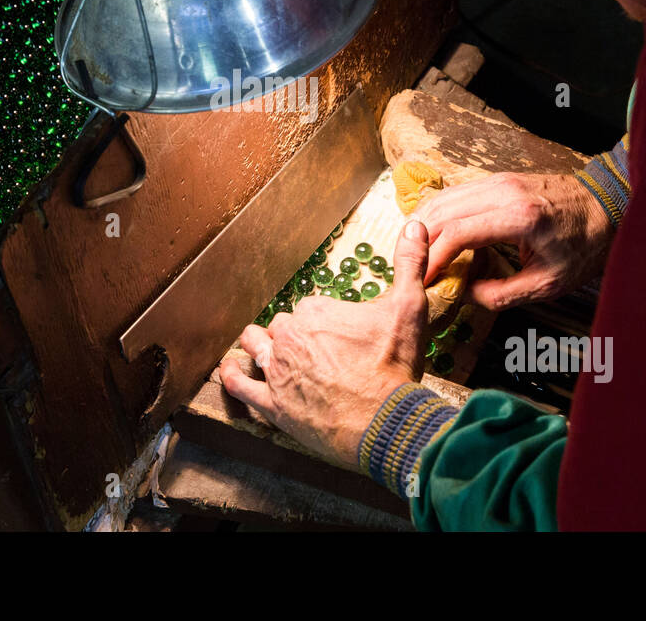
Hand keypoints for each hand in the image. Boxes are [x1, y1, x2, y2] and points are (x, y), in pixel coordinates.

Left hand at [219, 220, 431, 468]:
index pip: (309, 307)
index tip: (341, 334)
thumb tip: (415, 225)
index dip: (324, 321)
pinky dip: (233, 376)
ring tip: (267, 348)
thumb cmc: (395, 365)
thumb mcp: (409, 307)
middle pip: (282, 326)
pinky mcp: (273, 404)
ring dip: (261, 345)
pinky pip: (240, 386)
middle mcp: (290, 337)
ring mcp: (277, 371)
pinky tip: (230, 370)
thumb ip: (409, 263)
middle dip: (296, 334)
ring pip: (256, 346)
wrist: (386, 421)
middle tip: (318, 350)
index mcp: (316, 311)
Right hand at [417, 172, 612, 309]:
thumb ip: (502, 294)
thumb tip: (465, 294)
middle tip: (409, 267)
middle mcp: (504, 192)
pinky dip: (438, 213)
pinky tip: (433, 233)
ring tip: (416, 252)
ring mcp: (499, 180)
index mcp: (519, 218)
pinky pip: (456, 193)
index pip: (457, 233)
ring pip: (444, 198)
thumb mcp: (549, 283)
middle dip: (420, 241)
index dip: (434, 258)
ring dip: (424, 225)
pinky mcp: (498, 179)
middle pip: (442, 211)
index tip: (423, 279)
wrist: (607, 204)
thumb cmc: (584, 245)